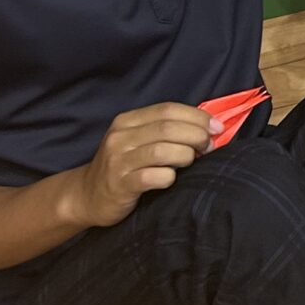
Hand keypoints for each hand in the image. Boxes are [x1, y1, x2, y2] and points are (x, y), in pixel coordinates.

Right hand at [71, 102, 218, 228]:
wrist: (87, 196)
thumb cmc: (123, 166)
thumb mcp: (137, 141)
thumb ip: (165, 131)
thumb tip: (209, 127)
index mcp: (127, 121)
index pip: (168, 109)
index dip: (197, 116)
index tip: (217, 127)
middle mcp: (120, 137)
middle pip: (168, 128)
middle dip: (196, 135)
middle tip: (208, 146)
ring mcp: (118, 161)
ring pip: (163, 151)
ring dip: (186, 155)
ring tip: (192, 161)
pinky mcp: (120, 185)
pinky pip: (154, 177)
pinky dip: (170, 177)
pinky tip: (171, 179)